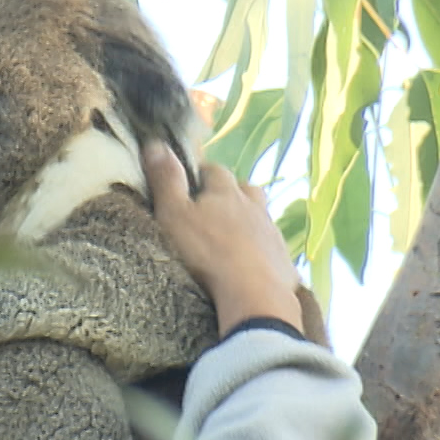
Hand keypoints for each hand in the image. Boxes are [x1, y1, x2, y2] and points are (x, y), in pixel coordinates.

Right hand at [142, 144, 303, 338]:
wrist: (254, 294)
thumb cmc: (206, 253)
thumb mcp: (173, 215)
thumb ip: (166, 181)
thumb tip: (155, 144)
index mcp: (226, 191)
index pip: (214, 171)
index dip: (201, 174)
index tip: (190, 184)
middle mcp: (254, 205)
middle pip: (245, 189)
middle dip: (230, 194)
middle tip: (212, 211)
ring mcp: (272, 232)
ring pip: (261, 217)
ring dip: (248, 221)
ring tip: (233, 236)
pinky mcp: (284, 260)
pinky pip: (272, 247)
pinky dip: (262, 250)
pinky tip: (253, 264)